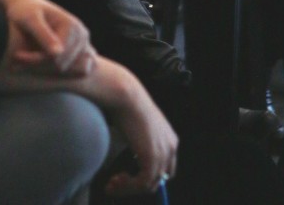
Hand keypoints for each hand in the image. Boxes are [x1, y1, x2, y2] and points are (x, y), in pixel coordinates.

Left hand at [0, 0, 92, 75]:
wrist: (24, 5)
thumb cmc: (24, 9)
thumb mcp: (30, 19)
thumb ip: (43, 35)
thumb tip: (58, 53)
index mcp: (72, 26)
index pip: (56, 57)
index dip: (35, 60)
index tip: (17, 57)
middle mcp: (81, 36)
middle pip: (60, 65)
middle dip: (38, 65)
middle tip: (17, 59)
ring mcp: (81, 45)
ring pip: (61, 70)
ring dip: (41, 68)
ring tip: (22, 59)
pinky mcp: (76, 52)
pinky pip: (63, 69)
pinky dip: (46, 68)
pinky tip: (31, 59)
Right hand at [99, 61, 177, 196]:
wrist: (125, 95)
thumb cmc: (126, 104)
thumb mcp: (139, 126)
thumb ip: (141, 142)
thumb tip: (131, 155)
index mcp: (170, 138)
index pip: (165, 168)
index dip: (147, 176)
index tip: (125, 175)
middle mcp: (171, 147)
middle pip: (159, 179)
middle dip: (137, 185)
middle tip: (116, 182)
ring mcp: (163, 153)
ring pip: (149, 184)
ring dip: (129, 188)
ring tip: (112, 184)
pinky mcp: (152, 159)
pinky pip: (143, 184)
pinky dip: (128, 187)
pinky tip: (114, 180)